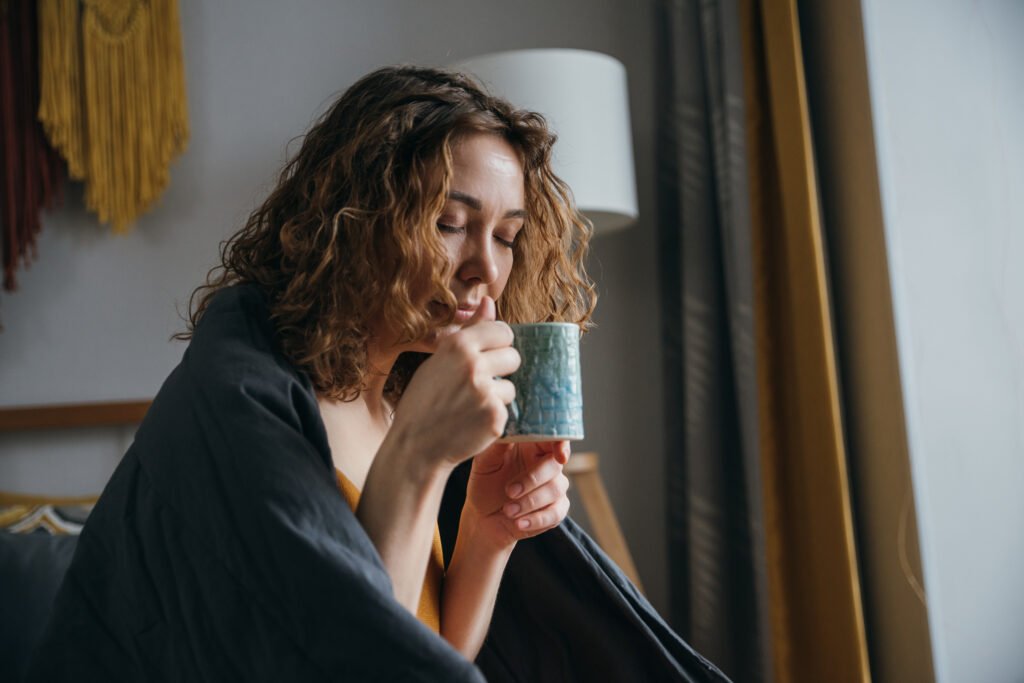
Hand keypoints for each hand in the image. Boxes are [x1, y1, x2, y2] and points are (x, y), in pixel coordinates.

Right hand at [388, 296, 520, 469]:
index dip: (497, 345)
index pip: (503, 331)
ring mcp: (485, 391)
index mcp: (457, 345)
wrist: (415, 446)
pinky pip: (508, 409)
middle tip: (480, 384)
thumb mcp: (439, 360)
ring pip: (512, 385)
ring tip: (472, 406)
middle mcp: (473, 364)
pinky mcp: (495, 416)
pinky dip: (494, 416)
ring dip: (499, 396)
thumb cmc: (425, 400)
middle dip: (502, 369)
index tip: (487, 357)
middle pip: (514, 355)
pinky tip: (473, 421)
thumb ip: (468, 330)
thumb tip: (488, 300)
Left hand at [462, 440, 570, 549]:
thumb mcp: (484, 463)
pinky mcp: (555, 510)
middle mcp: (545, 465)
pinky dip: (536, 519)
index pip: (553, 438)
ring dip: (530, 502)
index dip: (561, 443)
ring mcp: (553, 488)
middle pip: (555, 465)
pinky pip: (556, 513)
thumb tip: (505, 426)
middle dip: (532, 480)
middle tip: (509, 491)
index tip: (559, 454)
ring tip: (508, 510)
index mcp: (531, 447)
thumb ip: (497, 445)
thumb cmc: (484, 485)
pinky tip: (518, 523)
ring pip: (555, 490)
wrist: (482, 519)